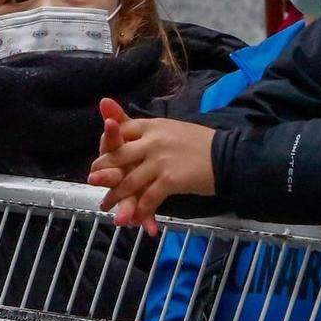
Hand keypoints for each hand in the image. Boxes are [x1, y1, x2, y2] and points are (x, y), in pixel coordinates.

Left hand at [87, 98, 216, 233]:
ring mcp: (160, 161)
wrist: (226, 155)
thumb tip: (103, 102)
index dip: (106, 150)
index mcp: (150, 126)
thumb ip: (136, 123)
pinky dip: (140, 210)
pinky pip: (149, 198)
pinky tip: (135, 219)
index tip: (98, 162)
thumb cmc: (197, 142)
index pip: (119, 134)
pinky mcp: (170, 180)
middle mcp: (151, 141)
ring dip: (117, 197)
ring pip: (130, 182)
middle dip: (104, 174)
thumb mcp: (166, 127)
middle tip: (94, 184)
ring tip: (108, 207)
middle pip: (118, 158)